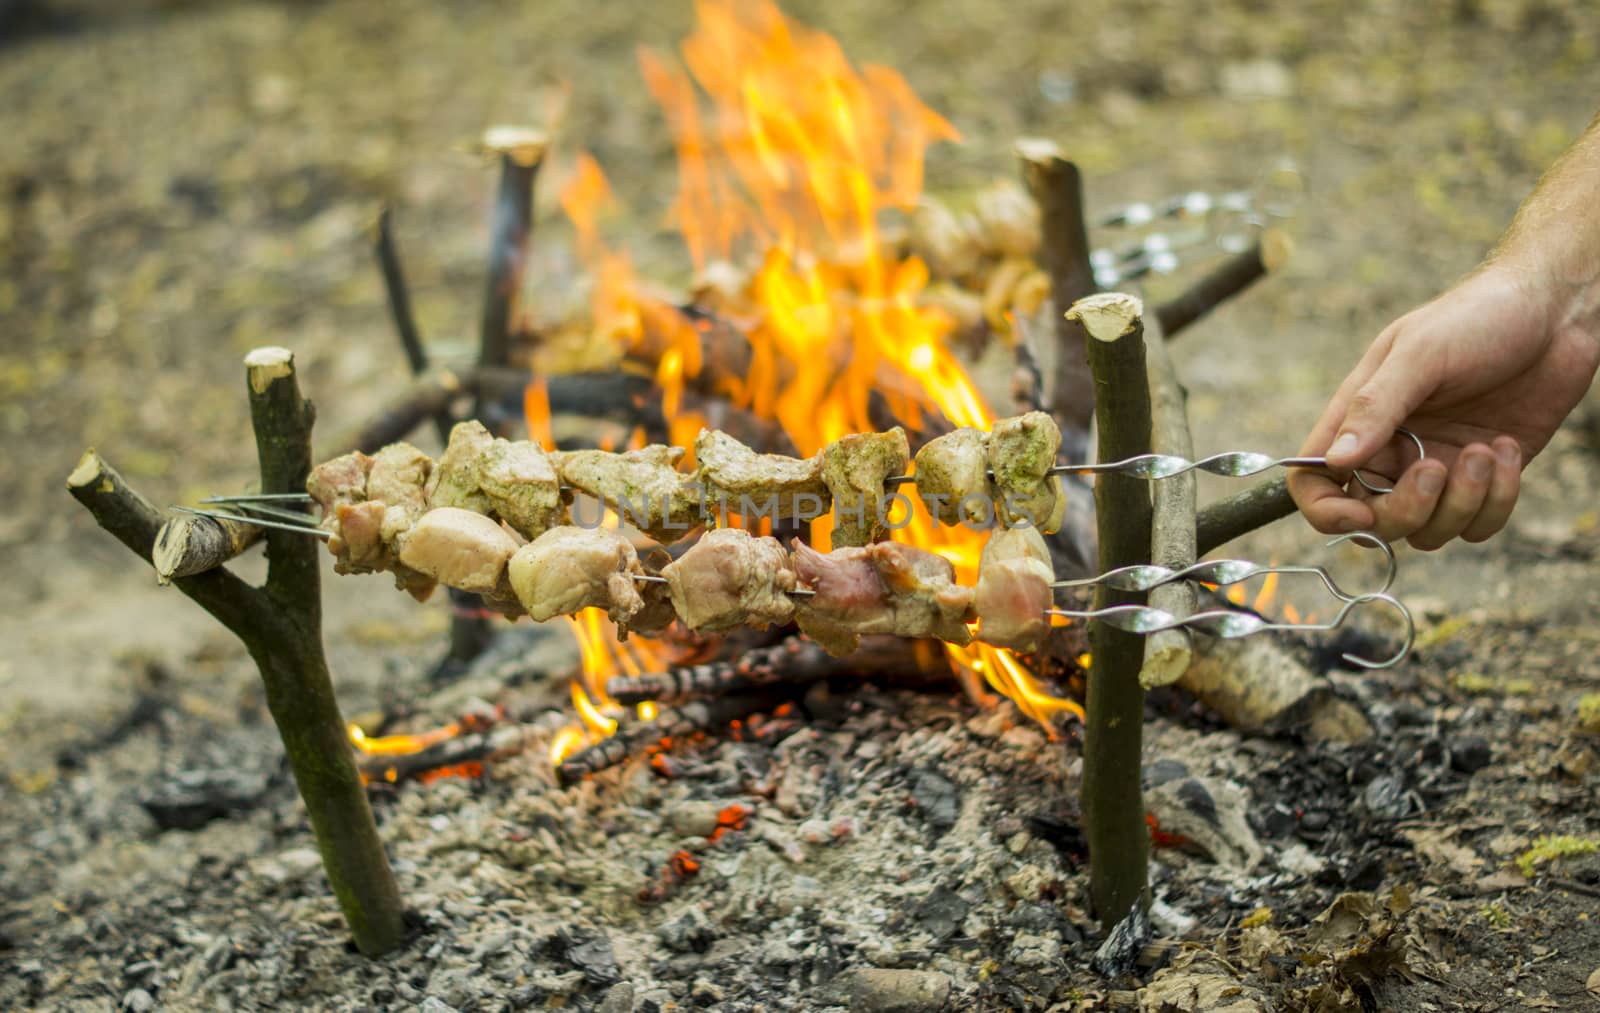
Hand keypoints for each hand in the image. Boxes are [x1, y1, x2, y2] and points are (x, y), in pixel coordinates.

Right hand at [1290, 265, 1599, 547]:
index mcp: (1359, 418)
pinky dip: (1497, 499)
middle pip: (1373, 520)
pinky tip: (1507, 448)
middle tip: (1439, 470)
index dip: (1327, 511)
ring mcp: (1439, 468)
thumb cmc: (1480, 316)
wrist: (1558, 312)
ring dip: (1461, 503)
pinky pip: (1478, 525)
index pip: (1314, 481)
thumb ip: (1375, 406)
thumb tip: (1334, 461)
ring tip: (1485, 450)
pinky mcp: (1485, 479)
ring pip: (1428, 531)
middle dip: (1407, 510)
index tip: (1362, 513)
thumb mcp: (1420, 353)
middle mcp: (1392, 451)